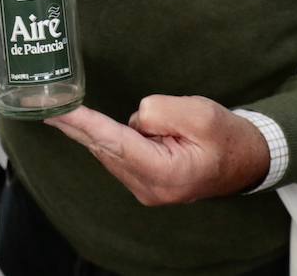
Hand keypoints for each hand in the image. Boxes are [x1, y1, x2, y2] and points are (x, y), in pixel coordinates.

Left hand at [45, 97, 270, 205]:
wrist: (247, 161)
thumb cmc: (227, 137)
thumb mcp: (199, 114)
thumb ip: (161, 112)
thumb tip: (135, 117)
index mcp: (164, 173)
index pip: (113, 142)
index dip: (83, 124)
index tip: (56, 113)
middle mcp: (148, 187)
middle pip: (106, 147)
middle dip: (82, 126)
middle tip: (49, 107)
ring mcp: (145, 189)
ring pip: (112, 149)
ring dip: (112, 130)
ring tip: (141, 121)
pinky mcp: (143, 183)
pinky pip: (120, 153)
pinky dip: (116, 138)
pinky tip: (124, 130)